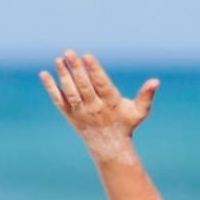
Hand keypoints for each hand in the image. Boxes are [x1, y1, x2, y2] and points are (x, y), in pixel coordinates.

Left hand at [41, 50, 159, 162]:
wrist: (109, 147)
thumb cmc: (125, 125)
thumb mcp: (139, 112)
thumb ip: (146, 96)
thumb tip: (156, 81)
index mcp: (111, 104)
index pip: (101, 84)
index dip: (94, 70)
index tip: (87, 56)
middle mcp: (94, 108)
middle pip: (83, 86)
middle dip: (76, 69)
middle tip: (69, 52)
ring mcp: (80, 112)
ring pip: (70, 92)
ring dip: (63, 76)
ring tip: (58, 60)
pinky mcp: (70, 115)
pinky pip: (58, 100)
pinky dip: (51, 88)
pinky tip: (44, 74)